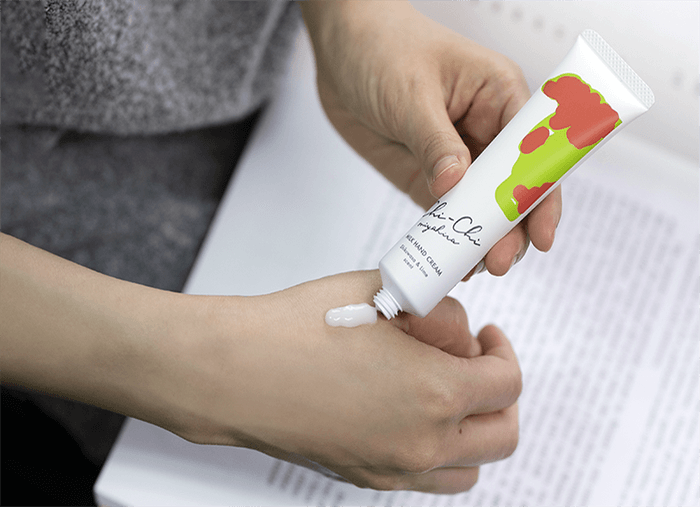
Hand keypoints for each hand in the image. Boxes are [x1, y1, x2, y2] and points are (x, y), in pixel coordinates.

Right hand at [164, 271, 520, 493]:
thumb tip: (460, 329)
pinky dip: (438, 451)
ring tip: (445, 394)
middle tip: (475, 364)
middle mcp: (422, 443)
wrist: (235, 371)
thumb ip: (436, 310)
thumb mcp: (380, 294)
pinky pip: (428, 479)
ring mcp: (394, 469)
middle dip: (500, 395)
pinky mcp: (366, 479)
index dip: (504, 351)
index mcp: (435, 393)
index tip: (489, 337)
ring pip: (471, 468)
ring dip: (473, 430)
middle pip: (502, 434)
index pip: (507, 383)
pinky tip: (409, 413)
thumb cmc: (297, 327)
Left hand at [301, 1, 561, 275]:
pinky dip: (449, 235)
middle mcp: (486, 130)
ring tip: (474, 268)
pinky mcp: (429, 174)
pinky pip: (445, 211)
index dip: (541, 194)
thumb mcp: (411, 94)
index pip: (535, 151)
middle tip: (498, 262)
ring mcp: (458, 156)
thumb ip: (435, 142)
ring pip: (480, 206)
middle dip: (510, 227)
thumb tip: (454, 185)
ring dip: (480, 237)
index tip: (540, 232)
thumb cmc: (382, 47)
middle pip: (513, 187)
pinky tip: (451, 257)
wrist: (340, 47)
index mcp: (499, 97)